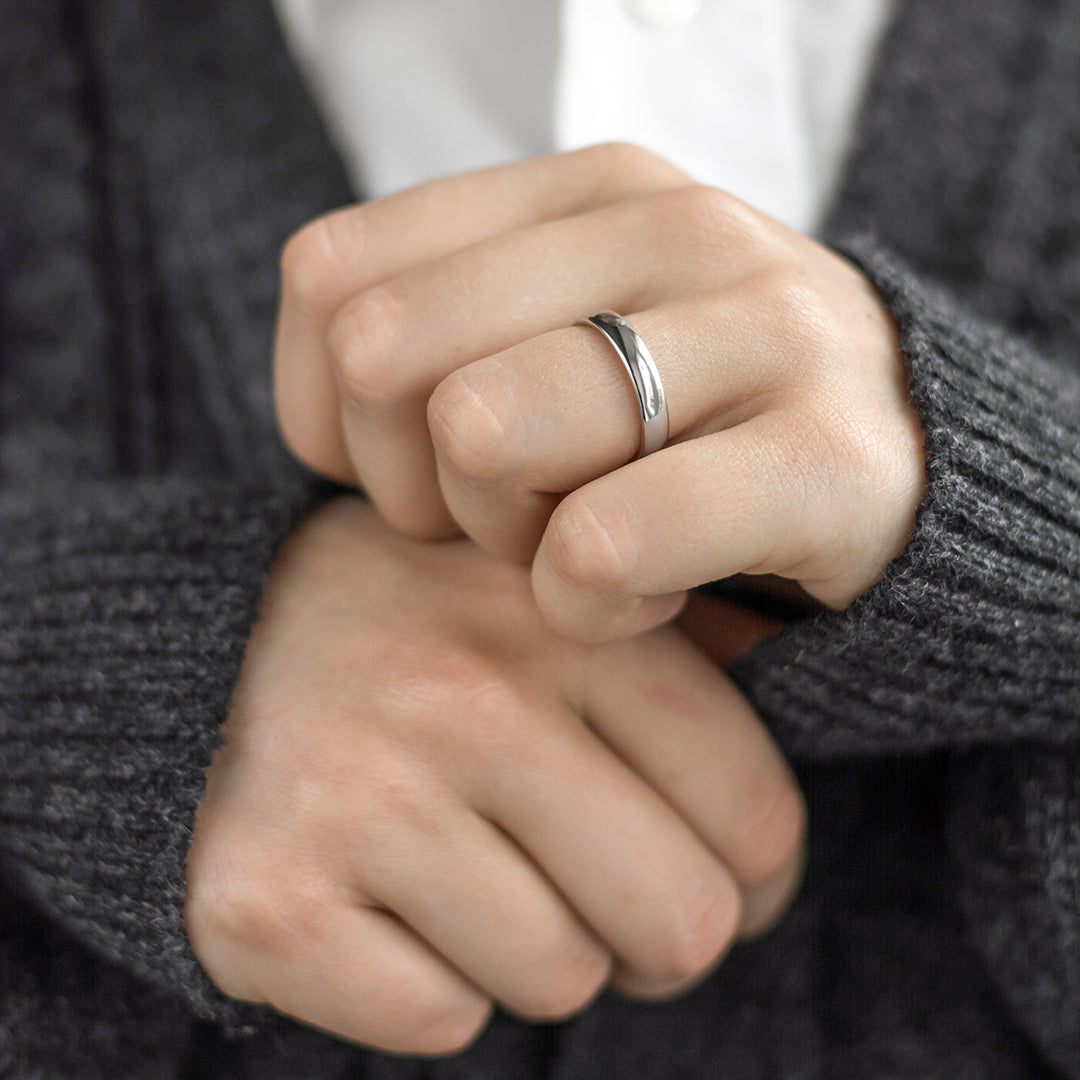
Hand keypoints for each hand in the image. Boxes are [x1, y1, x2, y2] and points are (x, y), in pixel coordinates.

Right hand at [185, 498, 802, 1054]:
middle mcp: (462, 698)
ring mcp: (359, 800)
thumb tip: (809, 682)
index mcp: (559, 620)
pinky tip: (391, 902)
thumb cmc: (415, 628)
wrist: (202, 647)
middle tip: (615, 901)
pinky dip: (435, 984)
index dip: (759, 874)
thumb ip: (681, 635)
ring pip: (558, 980)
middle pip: (678, 920)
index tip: (725, 874)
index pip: (754, 812)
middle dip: (664, 938)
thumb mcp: (544, 590)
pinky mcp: (269, 901)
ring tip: (482, 875)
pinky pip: (438, 1020)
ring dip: (540, 949)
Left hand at [274, 143, 925, 642]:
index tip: (418, 474)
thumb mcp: (555, 351)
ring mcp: (757, 325)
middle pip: (388, 356)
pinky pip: (602, 543)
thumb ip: (436, 344)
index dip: (334, 416)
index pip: (333, 280)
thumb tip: (334, 406)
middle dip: (413, 488)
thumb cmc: (688, 433)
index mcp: (579, 194)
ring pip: (483, 433)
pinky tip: (649, 594)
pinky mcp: (822, 455)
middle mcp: (666, 228)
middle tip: (505, 523)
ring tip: (584, 550)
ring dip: (508, 541)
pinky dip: (590, 606)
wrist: (893, 473)